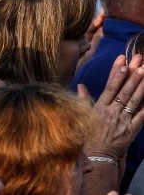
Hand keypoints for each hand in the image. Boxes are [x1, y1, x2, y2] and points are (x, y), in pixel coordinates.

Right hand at [79, 54, 143, 174]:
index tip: (122, 62)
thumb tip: (81, 85)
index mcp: (99, 107)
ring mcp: (123, 120)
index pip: (110, 87)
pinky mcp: (131, 130)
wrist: (97, 156)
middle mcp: (111, 112)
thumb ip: (83, 99)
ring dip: (140, 86)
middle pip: (124, 90)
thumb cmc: (87, 136)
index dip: (116, 74)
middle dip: (132, 75)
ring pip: (133, 100)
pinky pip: (141, 116)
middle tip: (139, 62)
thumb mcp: (82, 116)